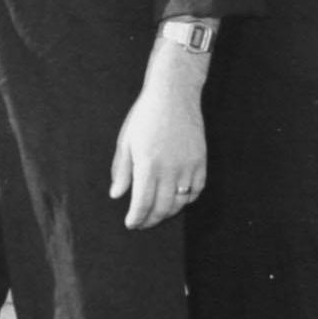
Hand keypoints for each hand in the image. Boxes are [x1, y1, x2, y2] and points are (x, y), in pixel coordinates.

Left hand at [111, 77, 205, 228]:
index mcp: (147, 165)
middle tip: (142, 223)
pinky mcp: (201, 161)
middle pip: (162, 207)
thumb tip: (117, 195)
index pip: (142, 203)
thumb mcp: (127, 142)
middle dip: (150, 220)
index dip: (136, 218)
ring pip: (180, 202)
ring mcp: (188, 165)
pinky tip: (177, 200)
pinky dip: (187, 199)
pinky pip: (196, 190)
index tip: (131, 223)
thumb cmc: (145, 116)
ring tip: (158, 214)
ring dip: (168, 213)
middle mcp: (169, 169)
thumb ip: (123, 171)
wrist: (173, 95)